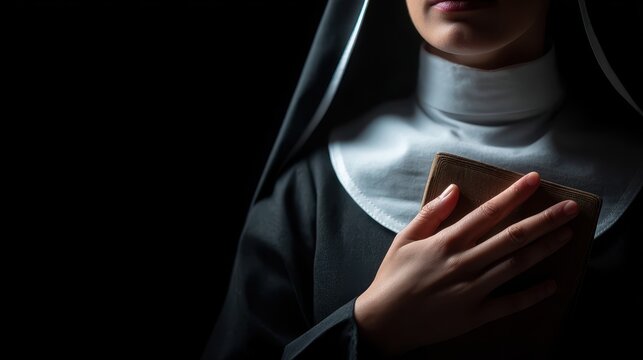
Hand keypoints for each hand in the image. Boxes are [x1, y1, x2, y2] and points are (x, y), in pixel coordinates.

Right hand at [354, 172, 578, 353]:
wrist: (383, 322)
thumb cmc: (392, 278)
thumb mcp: (404, 239)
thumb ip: (431, 214)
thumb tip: (453, 189)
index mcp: (446, 242)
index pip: (487, 213)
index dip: (513, 195)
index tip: (534, 180)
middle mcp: (463, 263)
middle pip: (512, 237)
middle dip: (544, 220)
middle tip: (571, 208)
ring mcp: (472, 290)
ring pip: (516, 265)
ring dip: (544, 249)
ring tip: (568, 236)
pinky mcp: (475, 315)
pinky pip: (510, 303)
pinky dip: (532, 294)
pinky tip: (552, 284)